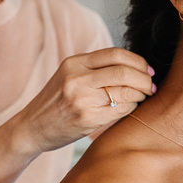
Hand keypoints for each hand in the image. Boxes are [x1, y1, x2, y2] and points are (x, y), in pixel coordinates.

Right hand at [11, 47, 154, 154]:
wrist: (31, 128)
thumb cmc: (55, 102)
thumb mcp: (68, 76)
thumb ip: (94, 69)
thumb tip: (134, 66)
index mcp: (74, 63)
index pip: (115, 54)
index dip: (138, 61)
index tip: (148, 70)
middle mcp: (77, 78)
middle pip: (124, 72)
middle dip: (144, 79)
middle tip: (151, 86)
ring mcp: (81, 99)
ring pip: (126, 91)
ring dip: (140, 94)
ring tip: (142, 97)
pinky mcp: (87, 118)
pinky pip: (121, 110)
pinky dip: (131, 108)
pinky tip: (129, 108)